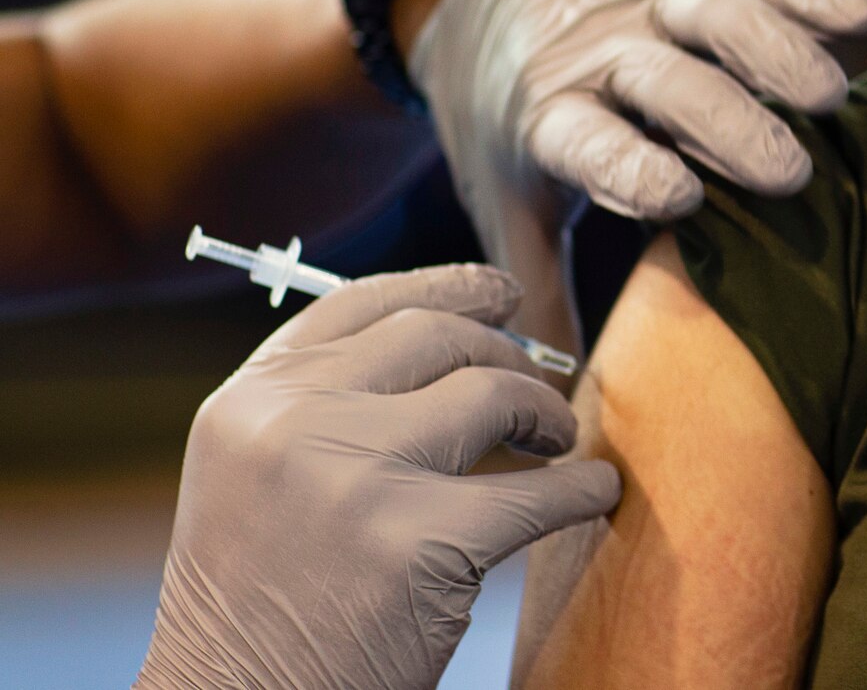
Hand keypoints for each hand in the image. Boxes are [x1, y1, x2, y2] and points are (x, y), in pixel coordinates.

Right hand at [135, 264, 619, 689]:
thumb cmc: (261, 600)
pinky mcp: (419, 544)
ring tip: (558, 439)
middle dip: (506, 353)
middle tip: (541, 385)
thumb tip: (459, 337)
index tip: (501, 293)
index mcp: (252, 400)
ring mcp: (357, 478)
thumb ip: (328, 402)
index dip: (447, 286)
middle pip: (438, 337)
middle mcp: (295, 423)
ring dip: (544, 411)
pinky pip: (538, 493)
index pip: (364, 303)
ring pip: (493, 395)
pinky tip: (593, 493)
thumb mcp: (257, 473)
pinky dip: (581, 490)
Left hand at [405, 0, 866, 340]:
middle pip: (666, 81)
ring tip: (831, 99)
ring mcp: (653, 3)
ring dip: (775, 51)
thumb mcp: (507, 197)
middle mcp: (603, 54)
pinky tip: (864, 18)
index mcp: (548, 117)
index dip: (631, 167)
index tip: (683, 202)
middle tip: (792, 175)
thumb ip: (536, 287)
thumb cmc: (511, 117)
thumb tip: (550, 400)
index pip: (588, 141)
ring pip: (715, 13)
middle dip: (728, 123)